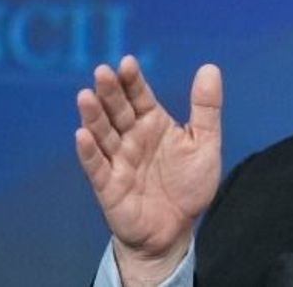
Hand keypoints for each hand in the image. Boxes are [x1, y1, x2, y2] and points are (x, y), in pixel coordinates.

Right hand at [75, 55, 221, 283]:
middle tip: (103, 72)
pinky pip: (96, 166)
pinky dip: (89, 151)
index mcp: (152, 123)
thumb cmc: (189, 185)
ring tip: (85, 97)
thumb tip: (210, 68)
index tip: (127, 62)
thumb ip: (206, 107)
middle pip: (117, 110)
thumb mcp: (205, 143)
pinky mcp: (108, 185)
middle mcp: (131, 137)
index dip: (132, 80)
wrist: (176, 230)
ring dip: (93, 116)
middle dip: (110, 91)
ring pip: (102, 133)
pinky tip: (82, 135)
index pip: (139, 96)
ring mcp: (118, 160)